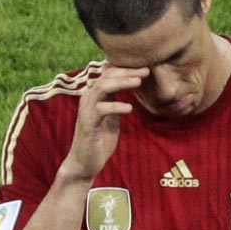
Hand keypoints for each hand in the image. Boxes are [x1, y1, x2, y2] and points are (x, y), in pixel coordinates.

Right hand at [59, 65, 146, 183]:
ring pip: (102, 87)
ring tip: (138, 82)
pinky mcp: (88, 124)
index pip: (109, 74)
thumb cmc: (99, 139)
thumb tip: (129, 88)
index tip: (145, 67)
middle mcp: (88, 99)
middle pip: (106, 76)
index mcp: (95, 96)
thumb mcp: (111, 116)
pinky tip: (129, 108)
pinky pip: (101, 109)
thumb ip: (115, 101)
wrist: (85, 162)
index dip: (126, 69)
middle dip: (127, 72)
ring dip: (121, 82)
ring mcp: (86, 111)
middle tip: (145, 70)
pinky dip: (116, 106)